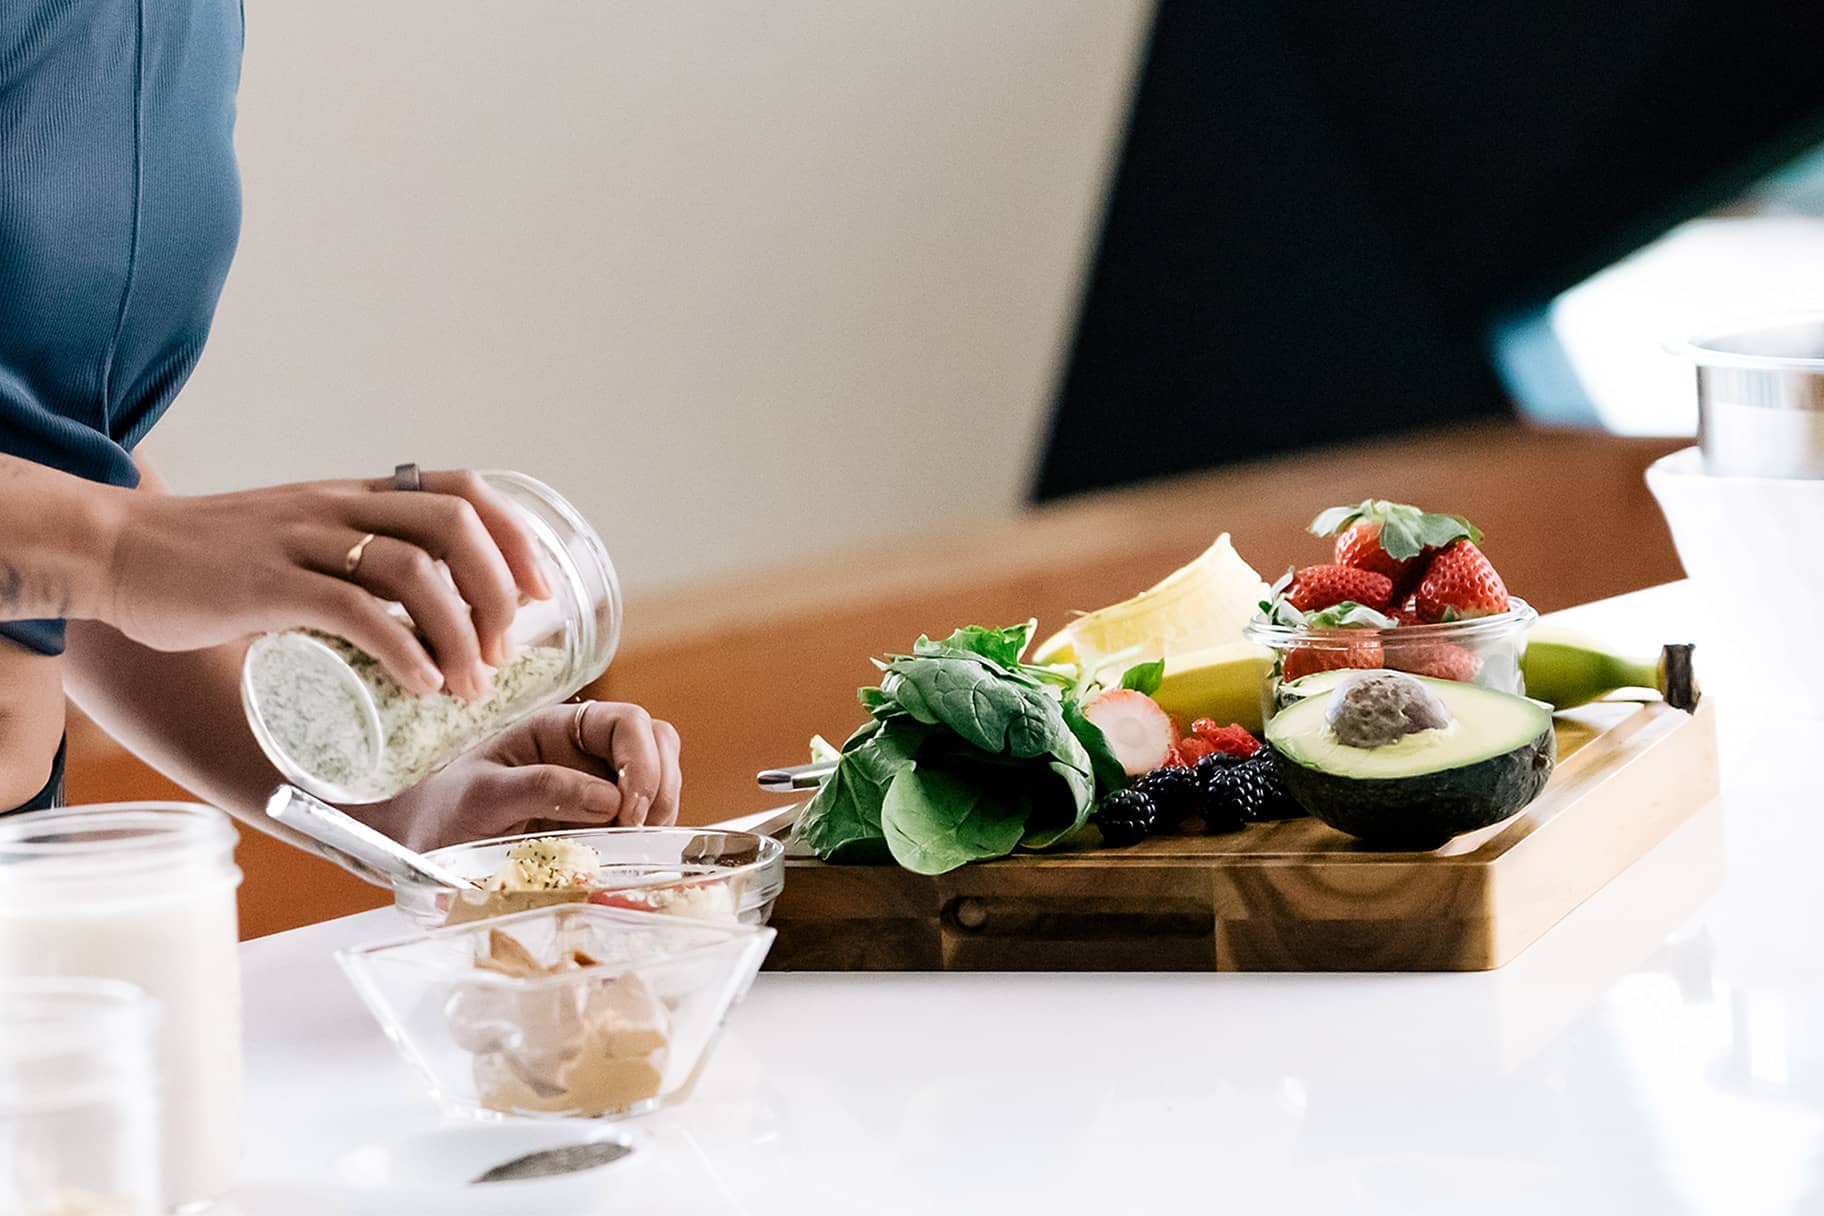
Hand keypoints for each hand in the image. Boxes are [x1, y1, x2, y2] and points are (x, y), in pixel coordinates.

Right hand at [100, 470, 549, 697]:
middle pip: (451, 524)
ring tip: (470, 685)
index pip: (460, 490)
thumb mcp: (299, 544)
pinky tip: (422, 684)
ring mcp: (302, 542)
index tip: (537, 590)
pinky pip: (352, 609)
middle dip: (497, 588)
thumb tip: (420, 623)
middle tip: (507, 649)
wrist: (116, 554)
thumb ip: (353, 568)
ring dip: (458, 632)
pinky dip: (402, 649)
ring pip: (412, 570)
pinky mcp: (267, 585)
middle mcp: (337, 508)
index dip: (512, 535)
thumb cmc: (213, 565)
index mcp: (354, 496)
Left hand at [372, 700, 682, 850]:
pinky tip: (626, 858)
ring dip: (662, 811)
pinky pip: (644, 818)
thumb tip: (611, 800)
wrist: (420, 846)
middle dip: (660, 786)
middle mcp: (585, 751)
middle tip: (638, 833)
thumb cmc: (442, 812)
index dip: (641, 762)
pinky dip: (649, 835)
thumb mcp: (481, 797)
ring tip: (633, 848)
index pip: (627, 723)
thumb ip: (541, 789)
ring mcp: (597, 786)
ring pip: (661, 778)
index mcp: (558, 728)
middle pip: (657, 744)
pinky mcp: (599, 823)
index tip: (630, 811)